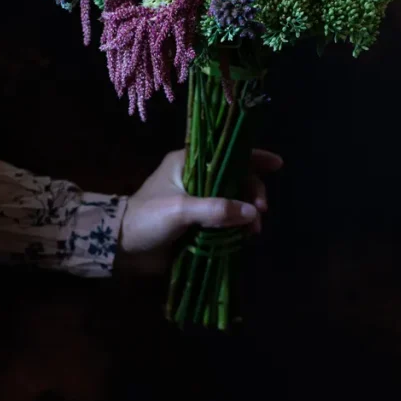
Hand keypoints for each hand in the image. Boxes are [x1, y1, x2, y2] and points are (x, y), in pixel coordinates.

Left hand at [115, 147, 282, 274]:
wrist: (122, 248)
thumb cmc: (147, 219)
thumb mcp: (180, 210)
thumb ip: (216, 209)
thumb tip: (252, 214)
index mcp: (188, 162)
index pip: (227, 153)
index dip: (254, 156)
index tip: (278, 165)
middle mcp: (196, 178)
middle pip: (237, 179)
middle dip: (253, 194)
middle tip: (260, 214)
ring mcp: (199, 201)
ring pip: (235, 202)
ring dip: (248, 215)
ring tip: (253, 232)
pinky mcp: (198, 223)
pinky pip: (226, 221)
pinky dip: (238, 228)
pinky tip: (245, 238)